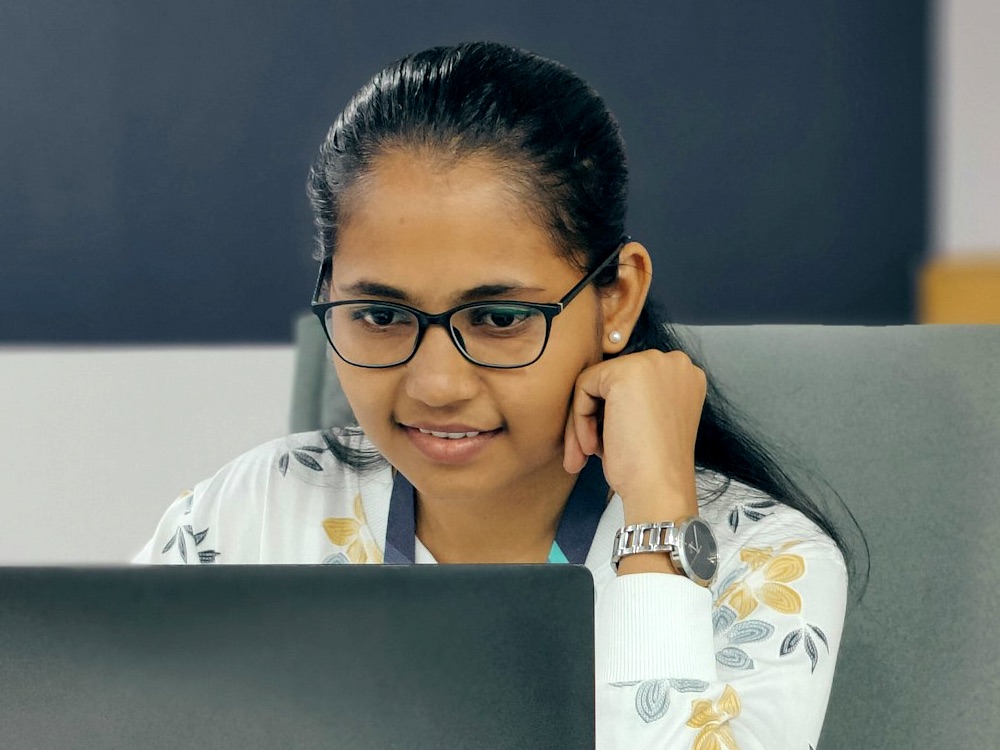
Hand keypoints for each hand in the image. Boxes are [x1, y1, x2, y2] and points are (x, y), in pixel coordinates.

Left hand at [563, 349, 706, 524]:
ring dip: (584, 421)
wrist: (660, 488)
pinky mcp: (625, 372)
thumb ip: (635, 400)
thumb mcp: (651, 423)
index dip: (614, 414)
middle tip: (588, 453)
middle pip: (613, 380)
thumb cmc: (654, 467)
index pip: (632, 383)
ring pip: (596, 384)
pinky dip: (580, 418)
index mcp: (685, 376)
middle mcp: (674, 363)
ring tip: (587, 454)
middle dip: (596, 418)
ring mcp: (651, 363)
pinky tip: (592, 446)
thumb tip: (597, 392)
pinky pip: (584, 387)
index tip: (607, 444)